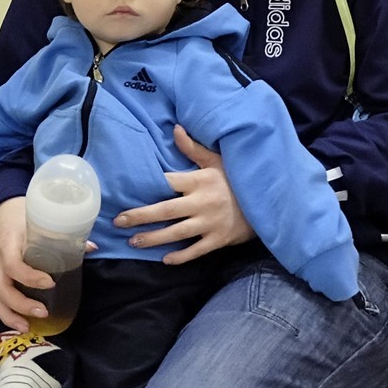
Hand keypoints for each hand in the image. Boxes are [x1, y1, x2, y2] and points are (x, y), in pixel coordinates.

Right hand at [0, 197, 51, 330]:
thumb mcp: (41, 221)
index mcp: (10, 244)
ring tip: (27, 327)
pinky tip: (20, 325)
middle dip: (21, 304)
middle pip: (2, 288)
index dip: (30, 277)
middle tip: (43, 311)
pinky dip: (7, 314)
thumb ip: (64, 234)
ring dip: (11, 315)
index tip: (51, 282)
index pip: (13, 265)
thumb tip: (91, 247)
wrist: (5, 213)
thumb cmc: (25, 217)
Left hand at [112, 125, 252, 262]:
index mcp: (201, 180)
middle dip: (140, 216)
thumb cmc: (238, 178)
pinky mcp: (219, 239)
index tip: (127, 190)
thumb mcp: (218, 159)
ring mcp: (211, 223)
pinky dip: (181, 256)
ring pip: (177, 233)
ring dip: (154, 238)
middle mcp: (203, 202)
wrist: (268, 201)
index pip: (169, 182)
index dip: (148, 186)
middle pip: (166, 210)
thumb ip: (194, 148)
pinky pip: (196, 250)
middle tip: (119, 222)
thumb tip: (175, 128)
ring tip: (134, 242)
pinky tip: (165, 259)